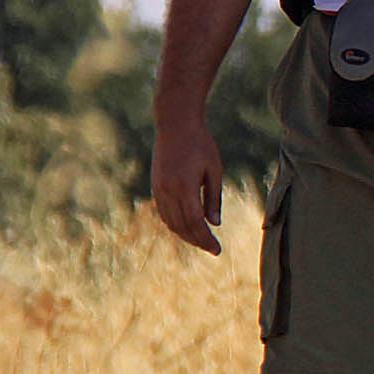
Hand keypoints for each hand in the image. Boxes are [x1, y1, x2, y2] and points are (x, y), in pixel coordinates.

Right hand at [152, 112, 224, 254]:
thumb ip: (214, 198)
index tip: (217, 250)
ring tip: (201, 240)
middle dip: (198, 240)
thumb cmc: (201, 144)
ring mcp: (159, 189)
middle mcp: (168, 191)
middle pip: (182, 226)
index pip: (196, 222)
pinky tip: (187, 227)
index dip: (206, 239)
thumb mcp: (214, 170)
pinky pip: (164, 213)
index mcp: (185, 187)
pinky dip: (175, 224)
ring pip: (171, 222)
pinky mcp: (156, 187)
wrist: (175, 124)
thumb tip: (214, 224)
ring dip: (186, 235)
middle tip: (212, 249)